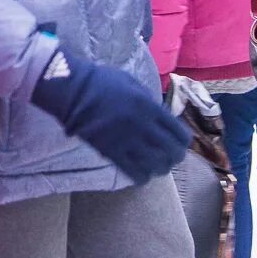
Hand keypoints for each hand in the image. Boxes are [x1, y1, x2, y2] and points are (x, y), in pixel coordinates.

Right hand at [29, 44, 190, 181]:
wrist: (73, 90)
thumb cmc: (102, 81)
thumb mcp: (132, 84)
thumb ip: (149, 101)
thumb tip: (161, 117)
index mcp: (150, 107)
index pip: (179, 133)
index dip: (183, 140)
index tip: (180, 142)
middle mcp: (143, 127)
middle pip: (172, 152)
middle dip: (175, 156)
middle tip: (171, 156)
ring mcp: (127, 142)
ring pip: (156, 165)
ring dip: (161, 167)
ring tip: (158, 166)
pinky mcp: (111, 153)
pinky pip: (134, 172)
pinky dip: (142, 176)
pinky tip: (142, 173)